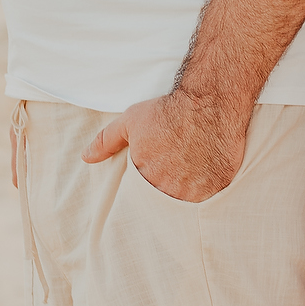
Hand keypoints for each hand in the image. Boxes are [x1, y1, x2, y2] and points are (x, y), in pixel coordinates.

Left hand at [82, 88, 248, 200]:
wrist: (210, 100)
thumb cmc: (170, 110)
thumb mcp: (131, 121)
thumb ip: (106, 141)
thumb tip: (86, 157)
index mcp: (145, 177)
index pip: (140, 196)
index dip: (146, 185)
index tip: (155, 173)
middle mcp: (169, 189)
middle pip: (163, 202)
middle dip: (165, 192)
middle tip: (173, 174)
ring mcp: (195, 191)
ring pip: (185, 205)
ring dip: (185, 196)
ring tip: (188, 177)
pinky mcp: (218, 188)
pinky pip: (208, 202)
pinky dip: (205, 195)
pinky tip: (205, 178)